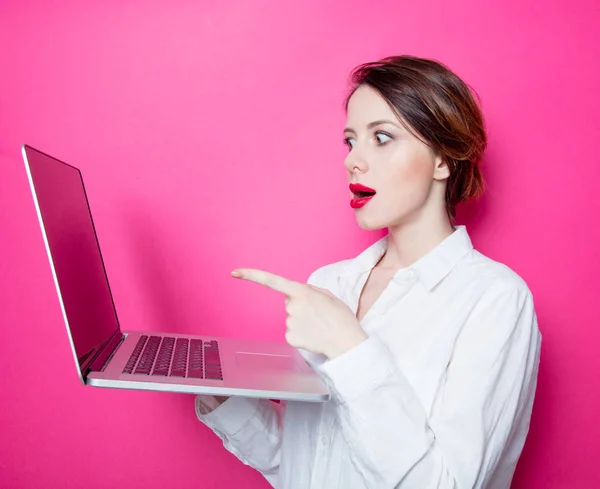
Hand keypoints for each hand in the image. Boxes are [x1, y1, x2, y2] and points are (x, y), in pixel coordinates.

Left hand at [231, 268, 367, 358]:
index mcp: (302, 292)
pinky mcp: (289, 338)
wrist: (347, 342)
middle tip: (319, 313)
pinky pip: (292, 332)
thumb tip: (294, 294)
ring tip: (319, 325)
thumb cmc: (340, 318)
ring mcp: (289, 323)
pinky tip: (314, 335)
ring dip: (303, 320)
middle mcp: (292, 306)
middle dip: (301, 306)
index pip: (272, 280)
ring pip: (291, 318)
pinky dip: (301, 334)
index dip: (251, 275)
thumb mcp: (327, 295)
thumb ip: (308, 290)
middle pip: (289, 302)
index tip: (235, 272)